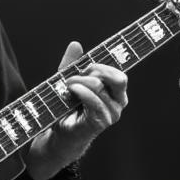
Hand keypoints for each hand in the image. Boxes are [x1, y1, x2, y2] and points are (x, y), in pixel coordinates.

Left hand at [26, 41, 127, 179]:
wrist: (60, 135)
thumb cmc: (67, 108)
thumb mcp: (69, 82)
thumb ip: (73, 65)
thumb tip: (75, 44)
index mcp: (117, 92)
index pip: (119, 73)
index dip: (102, 65)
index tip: (84, 67)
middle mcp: (119, 103)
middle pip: (117, 77)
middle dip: (95, 70)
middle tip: (77, 75)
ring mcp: (111, 114)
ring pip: (99, 86)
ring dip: (79, 81)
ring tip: (67, 85)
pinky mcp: (100, 122)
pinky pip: (93, 100)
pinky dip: (80, 91)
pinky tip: (71, 90)